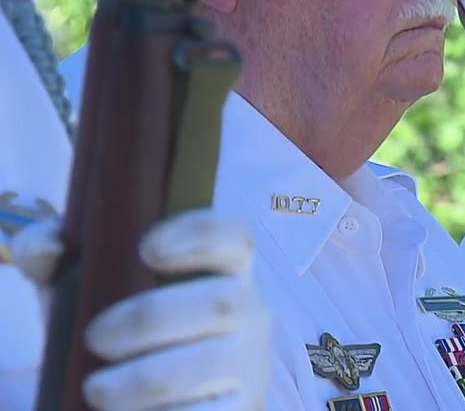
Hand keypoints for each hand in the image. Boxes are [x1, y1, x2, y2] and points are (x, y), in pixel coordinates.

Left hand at [12, 209, 269, 410]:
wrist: (155, 401)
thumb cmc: (125, 336)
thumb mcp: (90, 293)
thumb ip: (59, 260)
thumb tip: (49, 249)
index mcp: (225, 271)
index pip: (235, 238)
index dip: (200, 235)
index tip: (146, 249)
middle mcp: (250, 311)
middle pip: (220, 302)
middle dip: (150, 320)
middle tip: (95, 338)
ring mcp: (252, 364)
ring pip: (213, 363)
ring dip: (147, 378)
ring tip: (98, 389)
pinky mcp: (244, 408)